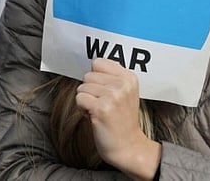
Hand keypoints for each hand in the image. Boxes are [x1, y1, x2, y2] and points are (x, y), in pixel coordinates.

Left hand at [76, 59, 160, 180]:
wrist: (128, 147)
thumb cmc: (122, 120)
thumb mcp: (125, 93)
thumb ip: (111, 77)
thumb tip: (93, 64)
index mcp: (129, 77)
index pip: (99, 62)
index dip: (96, 78)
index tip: (105, 92)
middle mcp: (122, 84)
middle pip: (88, 75)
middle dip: (90, 91)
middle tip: (104, 105)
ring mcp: (113, 95)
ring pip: (82, 87)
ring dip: (86, 101)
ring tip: (100, 112)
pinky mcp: (101, 108)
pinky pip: (79, 99)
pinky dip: (82, 109)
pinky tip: (95, 117)